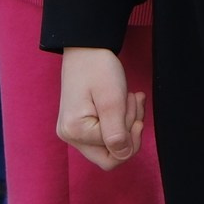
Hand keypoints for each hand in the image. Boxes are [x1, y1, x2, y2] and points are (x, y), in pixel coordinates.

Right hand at [57, 46, 144, 168]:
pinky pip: (106, 134)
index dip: (131, 134)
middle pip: (110, 155)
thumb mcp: (112, 100)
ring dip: (126, 122)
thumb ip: (117, 134)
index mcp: (75, 131)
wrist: (86, 47)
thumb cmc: (98, 68)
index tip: (133, 103)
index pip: (114, 153)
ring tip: (130, 96)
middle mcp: (69, 136)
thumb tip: (123, 155)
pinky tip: (126, 100)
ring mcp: (73, 132)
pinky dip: (120, 119)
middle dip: (129, 131)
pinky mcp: (80, 125)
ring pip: (110, 144)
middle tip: (133, 101)